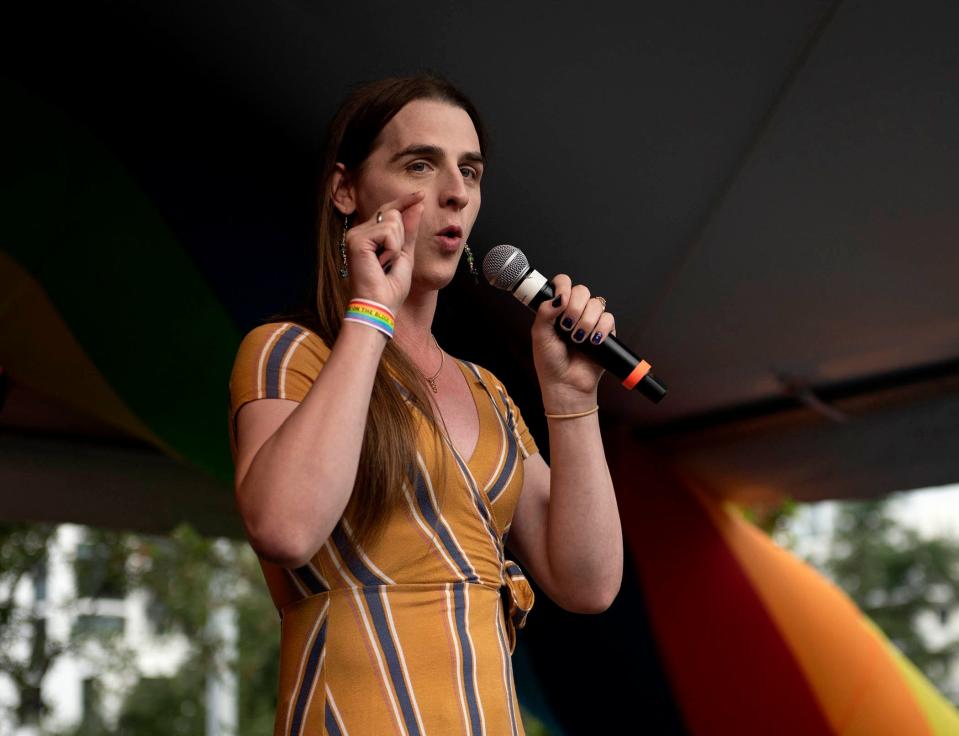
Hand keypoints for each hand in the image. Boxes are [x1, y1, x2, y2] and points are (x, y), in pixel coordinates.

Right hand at [345, 191, 424, 313]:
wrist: (380, 305)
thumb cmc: (391, 287)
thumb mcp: (405, 254)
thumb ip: (409, 230)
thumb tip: (418, 205)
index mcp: (368, 235)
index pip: (388, 210)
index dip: (404, 202)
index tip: (422, 195)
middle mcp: (358, 232)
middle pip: (392, 213)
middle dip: (401, 236)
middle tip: (391, 260)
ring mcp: (355, 235)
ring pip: (392, 221)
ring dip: (397, 245)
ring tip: (385, 263)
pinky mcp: (356, 240)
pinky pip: (387, 232)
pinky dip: (392, 249)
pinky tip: (382, 263)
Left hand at [531, 274, 615, 407]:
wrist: (566, 384)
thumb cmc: (550, 363)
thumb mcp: (539, 335)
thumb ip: (545, 312)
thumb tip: (558, 297)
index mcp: (557, 309)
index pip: (564, 283)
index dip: (564, 286)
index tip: (561, 300)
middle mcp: (574, 312)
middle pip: (582, 290)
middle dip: (575, 308)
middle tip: (566, 326)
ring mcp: (590, 321)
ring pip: (596, 304)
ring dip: (586, 322)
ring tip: (577, 339)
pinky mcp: (605, 333)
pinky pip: (609, 319)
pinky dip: (600, 330)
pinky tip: (592, 341)